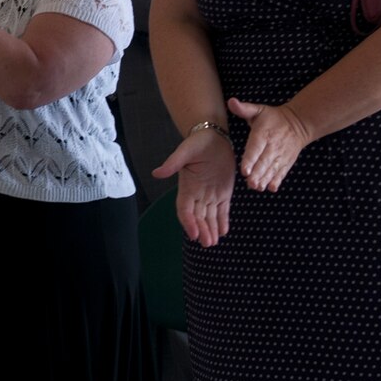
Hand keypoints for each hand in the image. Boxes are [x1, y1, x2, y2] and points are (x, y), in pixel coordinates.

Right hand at [154, 128, 237, 247]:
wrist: (213, 137)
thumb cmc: (197, 143)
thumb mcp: (184, 152)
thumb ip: (172, 163)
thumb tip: (156, 173)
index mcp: (186, 186)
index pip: (185, 208)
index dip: (188, 221)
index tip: (193, 233)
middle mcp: (197, 194)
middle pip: (198, 216)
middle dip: (202, 230)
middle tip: (207, 243)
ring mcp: (210, 194)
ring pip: (210, 216)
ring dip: (211, 229)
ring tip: (213, 242)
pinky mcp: (223, 192)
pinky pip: (222, 210)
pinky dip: (223, 221)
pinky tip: (224, 232)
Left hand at [228, 98, 312, 193]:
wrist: (299, 123)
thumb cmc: (273, 118)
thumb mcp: (258, 109)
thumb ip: (244, 109)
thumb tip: (231, 102)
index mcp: (263, 134)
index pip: (255, 148)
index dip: (250, 160)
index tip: (245, 170)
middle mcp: (273, 146)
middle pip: (264, 162)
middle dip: (257, 174)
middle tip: (250, 183)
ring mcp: (281, 155)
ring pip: (272, 169)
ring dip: (265, 179)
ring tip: (257, 187)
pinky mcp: (286, 162)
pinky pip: (282, 172)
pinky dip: (277, 180)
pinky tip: (272, 188)